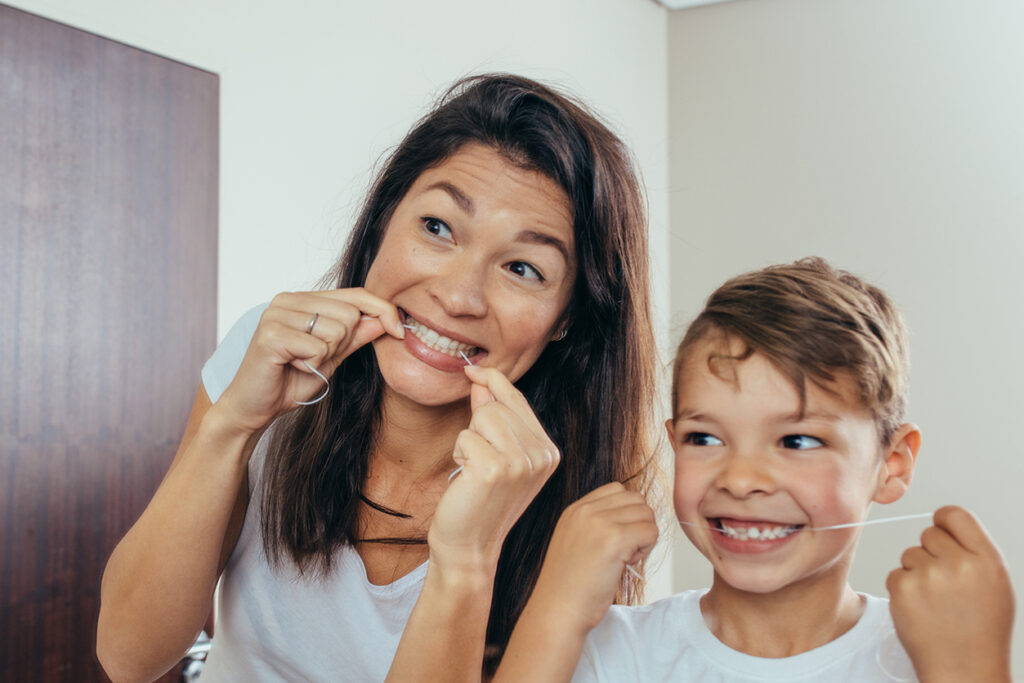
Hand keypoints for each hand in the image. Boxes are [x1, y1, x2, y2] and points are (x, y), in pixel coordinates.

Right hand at [215, 289, 404, 433]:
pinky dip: (312, 364)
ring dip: (325, 356)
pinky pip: (318, 347)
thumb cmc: (288, 381)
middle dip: (343, 344)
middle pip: (350, 313)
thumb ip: (356, 336)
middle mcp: (287, 299)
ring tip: (301, 363)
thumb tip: (385, 318)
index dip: (383, 310)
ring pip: (337, 330)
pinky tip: (292, 367)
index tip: (400, 331)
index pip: (355, 293)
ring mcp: (276, 314)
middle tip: (316, 359)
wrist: (253, 408)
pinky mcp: (271, 334)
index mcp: (302, 299)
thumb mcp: (332, 357)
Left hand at [427, 366, 559, 573]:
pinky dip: (459, 454)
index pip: (518, 400)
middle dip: (478, 425)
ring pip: (483, 416)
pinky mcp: (495, 470)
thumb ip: (493, 416)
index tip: (473, 371)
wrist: (470, 547)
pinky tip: (466, 479)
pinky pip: (465, 437)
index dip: (493, 381)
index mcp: (549, 451)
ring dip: (468, 440)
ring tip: (474, 468)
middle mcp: (542, 456)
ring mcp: (521, 463)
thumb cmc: (479, 501)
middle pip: (497, 406)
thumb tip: (481, 379)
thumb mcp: (495, 455)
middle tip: (478, 460)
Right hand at [531, 483, 657, 631]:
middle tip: (626, 550)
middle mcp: (586, 510)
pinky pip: (650, 532)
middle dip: (639, 523)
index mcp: (575, 509)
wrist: (558, 610)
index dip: (627, 513)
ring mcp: (600, 522)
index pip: (617, 490)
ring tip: (626, 558)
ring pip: (646, 514)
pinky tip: (628, 564)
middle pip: (636, 499)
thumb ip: (596, 524)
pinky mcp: (614, 539)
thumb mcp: (574, 541)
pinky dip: (647, 549)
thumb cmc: (570, 586)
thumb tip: (633, 519)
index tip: (618, 538)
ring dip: (644, 536)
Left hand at [887, 506, 1014, 682]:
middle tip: (944, 583)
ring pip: (909, 554)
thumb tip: (942, 520)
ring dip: (917, 572)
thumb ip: (972, 550)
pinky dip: (903, 589)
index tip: (942, 532)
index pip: (955, 514)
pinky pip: (895, 574)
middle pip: (928, 533)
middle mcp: (959, 563)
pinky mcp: (903, 588)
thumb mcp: (995, 583)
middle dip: (932, 553)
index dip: (944, 521)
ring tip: (936, 602)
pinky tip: (921, 610)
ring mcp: (929, 575)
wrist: (964, 669)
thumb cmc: (981, 628)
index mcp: (987, 559)